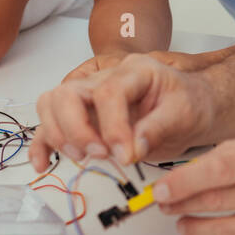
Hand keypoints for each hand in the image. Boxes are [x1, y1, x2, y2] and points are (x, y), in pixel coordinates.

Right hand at [30, 54, 213, 169]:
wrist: (191, 106)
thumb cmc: (189, 104)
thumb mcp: (185, 113)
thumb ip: (158, 128)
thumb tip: (132, 148)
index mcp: (134, 71)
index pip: (109, 92)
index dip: (113, 127)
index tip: (126, 156)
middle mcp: (106, 78)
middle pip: (69, 93)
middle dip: (77, 128)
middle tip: (99, 154)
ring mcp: (90, 97)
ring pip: (52, 103)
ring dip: (58, 134)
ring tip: (82, 158)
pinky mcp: (83, 117)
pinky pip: (51, 124)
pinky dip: (43, 144)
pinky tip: (44, 163)